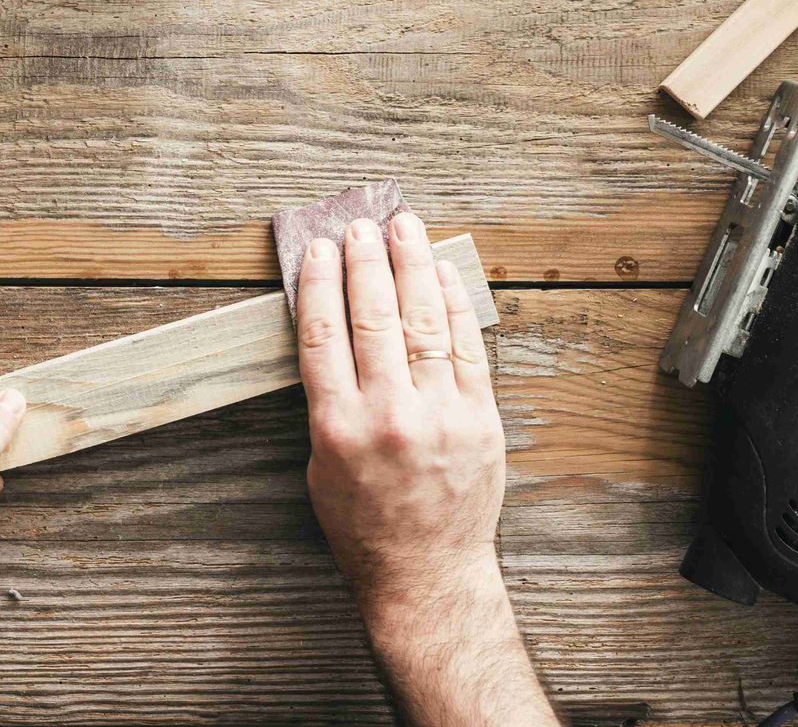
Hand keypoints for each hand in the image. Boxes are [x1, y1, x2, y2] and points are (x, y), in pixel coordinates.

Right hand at [297, 213, 506, 626]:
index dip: (318, 283)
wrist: (426, 573)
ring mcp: (439, 415)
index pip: (323, 334)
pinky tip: (442, 274)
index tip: (317, 249)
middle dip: (365, 262)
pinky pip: (467, 348)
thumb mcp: (320, 463)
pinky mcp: (480, 419)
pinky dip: (454, 305)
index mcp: (337, 427)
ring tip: (404, 228)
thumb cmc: (363, 522)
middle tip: (359, 225)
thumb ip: (327, 399)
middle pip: (373, 317)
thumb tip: (332, 331)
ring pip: (423, 322)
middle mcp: (388, 415)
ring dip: (412, 266)